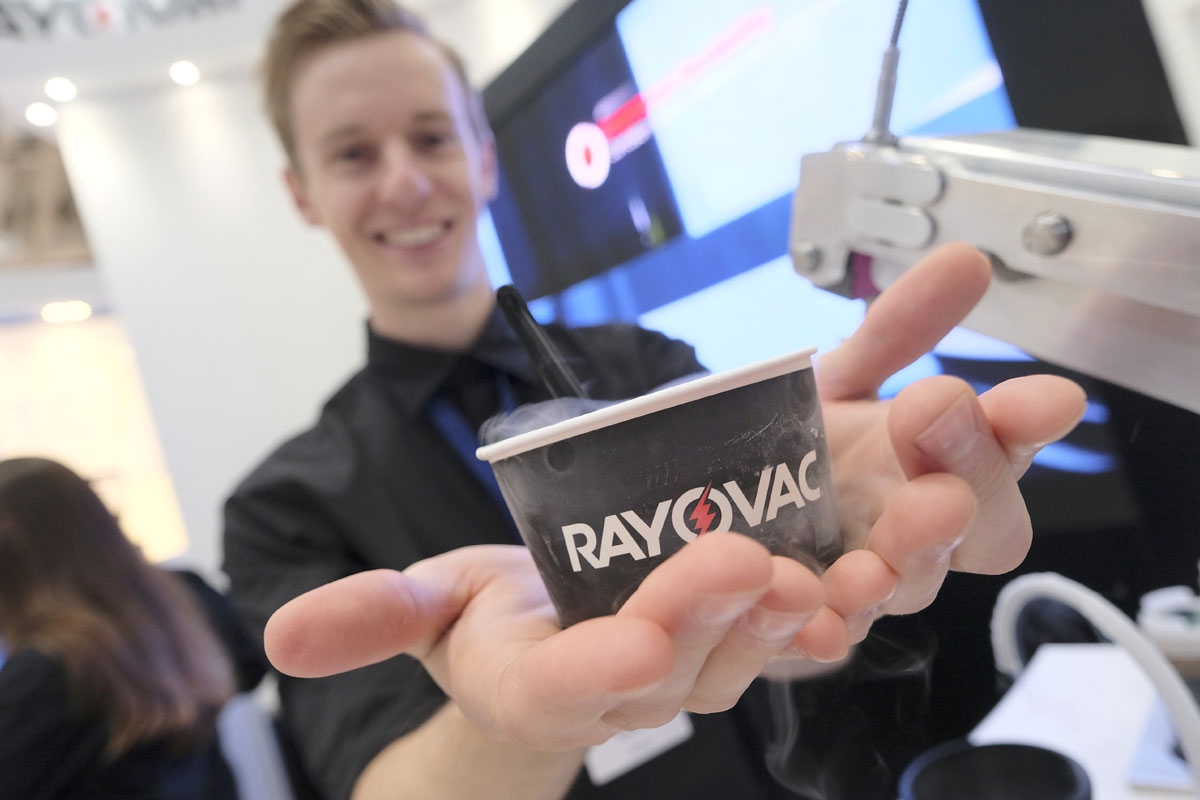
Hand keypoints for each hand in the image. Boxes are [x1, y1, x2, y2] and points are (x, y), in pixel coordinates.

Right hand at [266, 533, 830, 748]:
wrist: (549, 630)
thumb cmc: (488, 613)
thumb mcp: (427, 602)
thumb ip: (370, 617)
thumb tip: (273, 637)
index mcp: (534, 685)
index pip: (564, 691)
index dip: (598, 671)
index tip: (635, 643)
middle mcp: (617, 693)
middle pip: (667, 664)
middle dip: (702, 613)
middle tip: (740, 556)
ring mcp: (683, 674)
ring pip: (736, 656)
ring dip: (775, 617)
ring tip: (808, 567)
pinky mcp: (730, 642)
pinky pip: (779, 638)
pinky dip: (816, 616)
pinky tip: (852, 580)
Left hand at [812, 242, 1086, 645]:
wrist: (713, 505)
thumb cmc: (799, 448)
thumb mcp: (840, 379)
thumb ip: (899, 329)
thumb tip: (967, 259)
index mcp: (939, 461)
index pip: (1005, 448)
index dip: (1025, 425)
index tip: (1043, 395)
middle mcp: (918, 524)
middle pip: (982, 521)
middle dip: (969, 467)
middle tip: (936, 408)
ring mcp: (871, 577)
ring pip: (913, 580)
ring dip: (909, 554)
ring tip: (890, 530)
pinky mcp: (812, 621)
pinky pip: (829, 632)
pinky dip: (824, 626)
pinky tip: (813, 614)